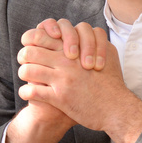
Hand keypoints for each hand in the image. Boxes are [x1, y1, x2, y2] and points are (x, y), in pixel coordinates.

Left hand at [18, 25, 141, 142]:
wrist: (117, 109)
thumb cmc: (113, 83)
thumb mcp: (108, 54)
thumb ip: (96, 41)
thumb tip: (86, 33)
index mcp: (74, 50)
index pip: (42, 35)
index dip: (32, 38)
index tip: (33, 45)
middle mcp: (66, 62)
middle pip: (30, 51)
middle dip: (24, 55)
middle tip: (24, 61)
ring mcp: (61, 80)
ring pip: (27, 70)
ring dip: (24, 73)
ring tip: (27, 77)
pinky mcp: (59, 98)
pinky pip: (32, 92)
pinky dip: (26, 92)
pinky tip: (28, 93)